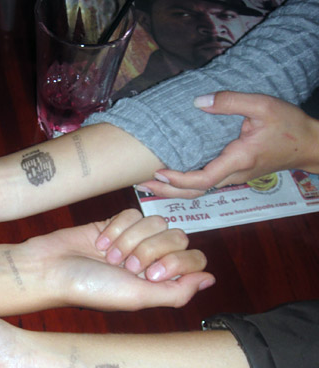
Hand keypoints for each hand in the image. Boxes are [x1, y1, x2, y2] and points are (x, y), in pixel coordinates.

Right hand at [31, 209, 213, 310]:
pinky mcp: (116, 224)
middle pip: (177, 236)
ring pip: (155, 221)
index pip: (194, 258)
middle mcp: (151, 260)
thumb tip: (211, 279)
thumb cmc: (92, 288)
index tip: (150, 275)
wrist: (51, 268)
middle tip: (125, 265)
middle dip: (149, 249)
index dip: (176, 261)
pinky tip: (100, 242)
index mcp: (160, 282)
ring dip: (129, 239)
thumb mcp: (138, 298)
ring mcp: (134, 240)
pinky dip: (116, 228)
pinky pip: (132, 213)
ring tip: (108, 255)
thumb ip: (178, 292)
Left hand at [136, 91, 318, 198]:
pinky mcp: (233, 174)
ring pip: (198, 191)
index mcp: (237, 160)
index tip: (157, 172)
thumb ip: (231, 101)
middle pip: (194, 192)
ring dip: (172, 189)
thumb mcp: (264, 105)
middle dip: (166, 191)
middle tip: (140, 184)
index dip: (177, 180)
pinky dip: (184, 184)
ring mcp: (232, 177)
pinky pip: (204, 184)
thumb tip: (200, 101)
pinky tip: (169, 177)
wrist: (310, 145)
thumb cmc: (289, 125)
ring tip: (148, 182)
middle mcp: (232, 175)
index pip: (201, 180)